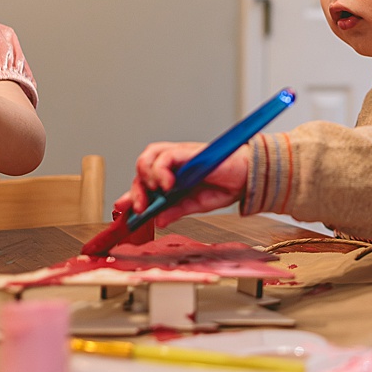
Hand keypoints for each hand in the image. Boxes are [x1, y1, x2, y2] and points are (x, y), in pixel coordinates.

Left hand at [115, 141, 248, 227]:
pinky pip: (165, 156)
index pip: (145, 181)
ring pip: (148, 156)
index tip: (122, 209)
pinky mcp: (188, 151)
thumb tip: (158, 221)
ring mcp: (180, 155)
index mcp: (174, 175)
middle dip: (136, 190)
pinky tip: (167, 185)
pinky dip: (160, 170)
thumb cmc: (227, 185)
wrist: (249, 176)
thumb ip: (176, 210)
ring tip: (154, 193)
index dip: (131, 194)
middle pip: (142, 168)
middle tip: (140, 208)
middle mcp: (173, 163)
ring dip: (146, 176)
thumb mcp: (197, 204)